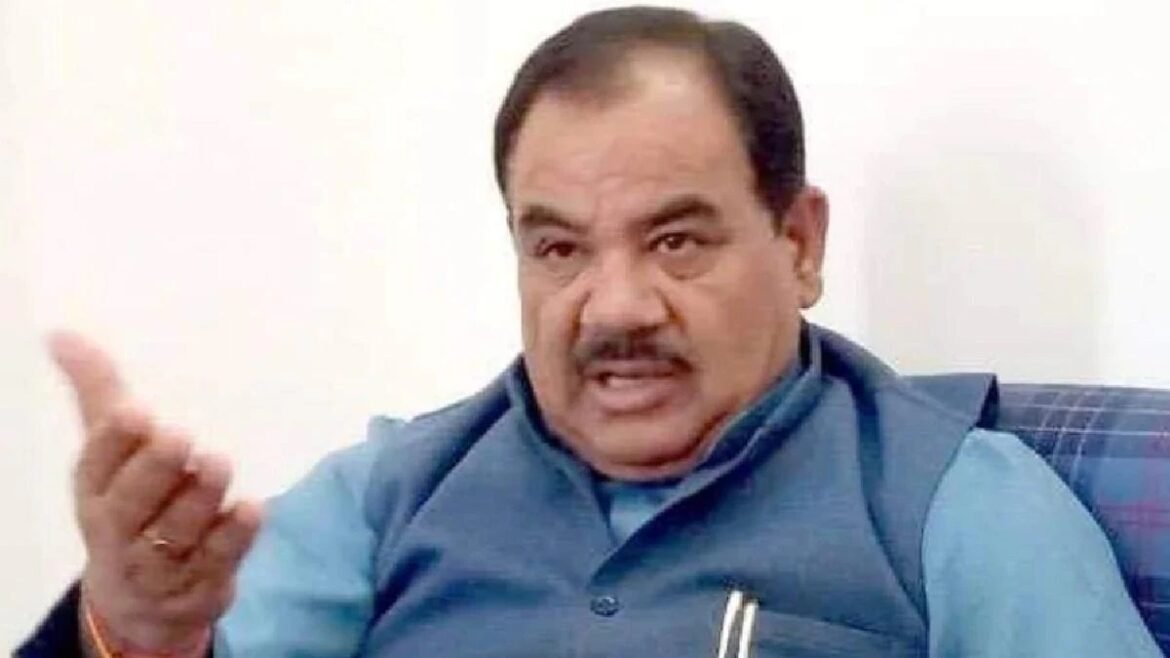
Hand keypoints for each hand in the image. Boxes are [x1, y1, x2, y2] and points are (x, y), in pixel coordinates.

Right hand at [50, 332, 262, 653]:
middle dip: (154, 470)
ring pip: (179, 530)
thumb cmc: (127, 503)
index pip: (98, 467)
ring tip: (219, 463)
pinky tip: (252, 508)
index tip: (136, 412)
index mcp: (95, 491)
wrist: (141, 601)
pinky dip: (235, 535)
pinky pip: (220, 558)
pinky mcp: (203, 581)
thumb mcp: (108, 453)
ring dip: (200, 497)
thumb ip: (97, 391)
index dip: (115, 442)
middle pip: (133, 503)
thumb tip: (61, 334)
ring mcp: (161, 562)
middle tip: (178, 437)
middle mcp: (121, 529)